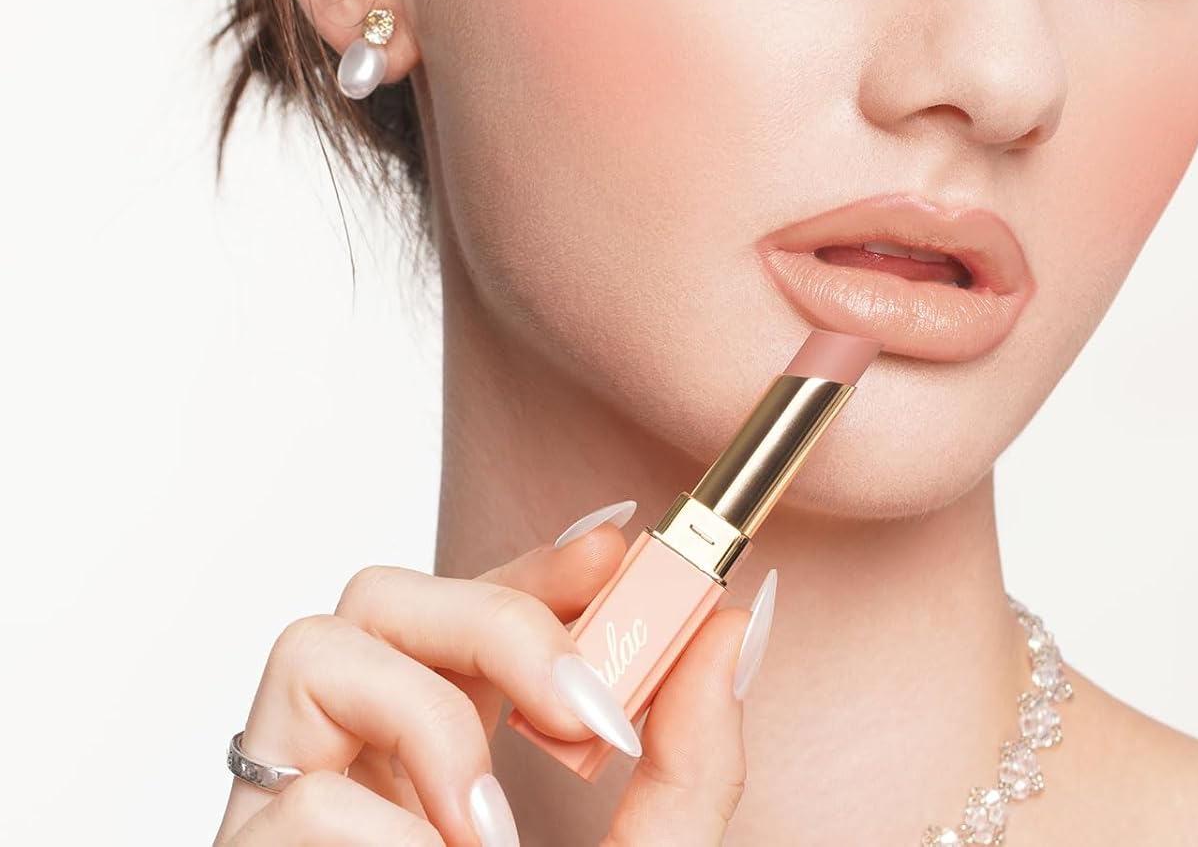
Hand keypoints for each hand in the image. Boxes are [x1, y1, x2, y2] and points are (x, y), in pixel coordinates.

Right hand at [211, 502, 775, 845]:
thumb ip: (693, 761)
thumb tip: (732, 627)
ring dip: (428, 713)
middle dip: (496, 614)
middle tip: (585, 710)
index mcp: (446, 754)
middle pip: (384, 592)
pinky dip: (388, 836)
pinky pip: (296, 794)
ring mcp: (294, 810)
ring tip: (492, 826)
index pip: (471, 603)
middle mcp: (361, 764)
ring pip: (319, 646)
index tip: (621, 551)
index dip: (536, 557)